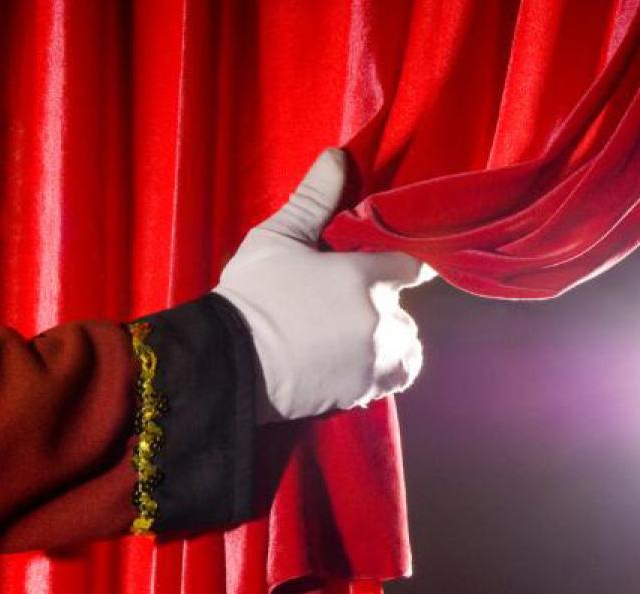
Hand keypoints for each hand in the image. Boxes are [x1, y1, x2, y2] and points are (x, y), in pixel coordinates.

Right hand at [214, 148, 432, 421]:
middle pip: (403, 306)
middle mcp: (382, 320)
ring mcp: (377, 358)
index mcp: (366, 277)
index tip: (381, 264)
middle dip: (382, 303)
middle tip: (343, 303)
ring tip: (349, 333)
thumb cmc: (252, 297)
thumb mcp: (277, 238)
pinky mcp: (367, 391)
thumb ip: (314, 198)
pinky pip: (396, 374)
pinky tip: (354, 359)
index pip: (411, 264)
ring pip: (405, 341)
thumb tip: (338, 155)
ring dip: (388, 337)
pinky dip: (384, 367)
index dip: (396, 262)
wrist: (228, 364)